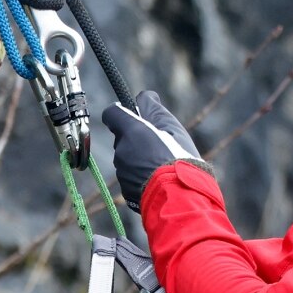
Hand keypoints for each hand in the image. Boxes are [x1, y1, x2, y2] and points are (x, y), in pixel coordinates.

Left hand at [101, 91, 202, 209]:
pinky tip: (158, 180)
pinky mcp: (126, 191)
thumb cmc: (179, 158)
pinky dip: (141, 177)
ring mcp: (122, 173)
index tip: (133, 116)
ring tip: (162, 166)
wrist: (181, 196)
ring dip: (139, 159)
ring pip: (127, 160)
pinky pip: (130, 178)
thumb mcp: (172, 126)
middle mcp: (121, 151)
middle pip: (122, 139)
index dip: (121, 113)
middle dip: (136, 140)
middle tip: (159, 146)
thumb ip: (153, 108)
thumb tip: (144, 96)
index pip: (111, 114)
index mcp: (131, 132)